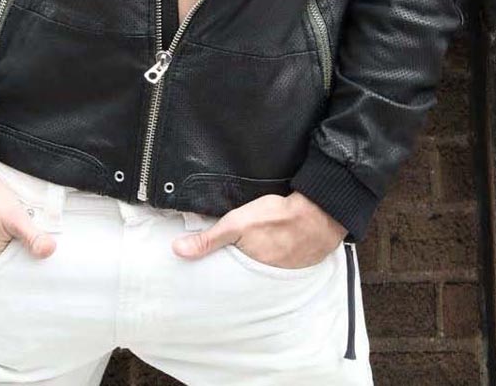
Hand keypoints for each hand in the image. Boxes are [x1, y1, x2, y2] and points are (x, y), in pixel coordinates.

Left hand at [171, 191, 347, 268]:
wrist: (318, 213)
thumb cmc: (277, 217)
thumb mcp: (236, 224)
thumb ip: (208, 239)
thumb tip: (177, 250)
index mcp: (249, 271)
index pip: (229, 283)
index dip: (220, 281)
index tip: (209, 283)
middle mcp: (266, 278)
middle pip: (247, 281)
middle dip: (238, 279)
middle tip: (228, 274)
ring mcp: (285, 272)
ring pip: (265, 275)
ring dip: (258, 271)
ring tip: (250, 264)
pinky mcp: (299, 264)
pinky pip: (284, 268)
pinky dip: (278, 264)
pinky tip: (276, 254)